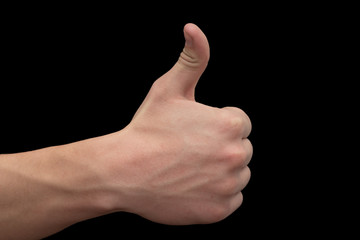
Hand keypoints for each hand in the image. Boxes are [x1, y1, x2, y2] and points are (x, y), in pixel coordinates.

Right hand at [103, 23, 252, 224]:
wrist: (123, 172)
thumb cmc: (146, 129)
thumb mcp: (169, 89)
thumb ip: (192, 58)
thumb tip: (193, 28)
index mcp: (230, 125)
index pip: (240, 123)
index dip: (217, 125)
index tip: (196, 132)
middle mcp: (236, 156)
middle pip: (241, 149)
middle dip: (221, 148)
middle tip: (190, 152)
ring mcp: (228, 186)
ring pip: (238, 175)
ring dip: (221, 172)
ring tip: (190, 169)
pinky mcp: (219, 211)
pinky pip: (231, 200)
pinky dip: (216, 195)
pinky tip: (192, 187)